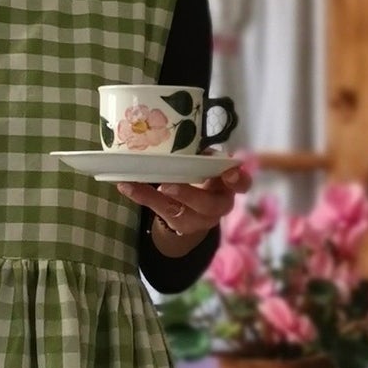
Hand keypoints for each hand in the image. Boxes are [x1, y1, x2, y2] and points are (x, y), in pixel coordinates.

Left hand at [116, 153, 254, 249]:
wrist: (196, 212)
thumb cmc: (205, 180)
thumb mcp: (209, 167)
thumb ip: (204, 158)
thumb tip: (189, 143)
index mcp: (228, 187)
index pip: (242, 185)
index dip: (237, 180)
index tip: (229, 173)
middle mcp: (218, 206)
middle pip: (208, 205)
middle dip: (189, 195)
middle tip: (168, 185)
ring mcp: (198, 220)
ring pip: (180, 212)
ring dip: (157, 197)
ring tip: (136, 185)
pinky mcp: (179, 224)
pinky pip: (159, 210)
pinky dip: (141, 196)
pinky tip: (125, 186)